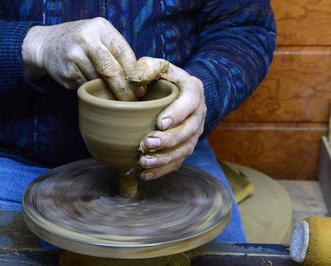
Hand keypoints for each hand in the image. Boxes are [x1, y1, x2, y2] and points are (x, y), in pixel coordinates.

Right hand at [22, 17, 143, 99]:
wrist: (48, 44)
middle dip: (124, 90)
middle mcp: (87, 39)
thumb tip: (139, 81)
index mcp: (101, 28)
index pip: (125, 54)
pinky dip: (91, 89)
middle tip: (131, 101)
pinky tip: (89, 84)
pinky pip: (86, 86)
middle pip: (111, 71)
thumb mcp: (100, 37)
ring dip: (107, 91)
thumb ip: (117, 53)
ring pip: (99, 82)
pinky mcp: (66, 72)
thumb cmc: (83, 43)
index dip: (135, 75)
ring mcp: (74, 56)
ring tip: (110, 94)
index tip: (141, 90)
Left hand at [130, 57, 206, 179]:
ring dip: (164, 159)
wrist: (177, 90)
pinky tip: (145, 174)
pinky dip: (162, 170)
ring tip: (143, 162)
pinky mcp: (186, 145)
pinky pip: (178, 161)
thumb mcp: (157, 65)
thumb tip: (135, 80)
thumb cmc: (164, 77)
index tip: (160, 122)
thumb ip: (147, 67)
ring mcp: (194, 132)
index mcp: (193, 90)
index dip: (177, 114)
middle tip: (147, 143)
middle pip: (189, 131)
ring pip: (185, 150)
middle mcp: (198, 113)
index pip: (189, 103)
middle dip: (168, 140)